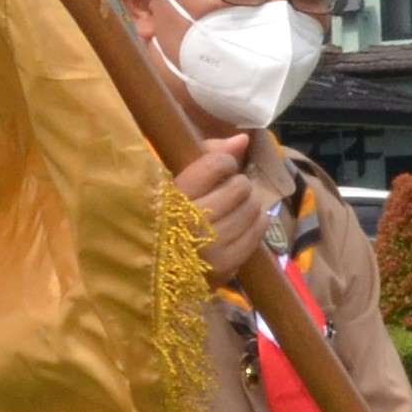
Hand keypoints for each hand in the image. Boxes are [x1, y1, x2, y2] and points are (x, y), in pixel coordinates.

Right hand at [174, 136, 269, 284]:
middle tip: (228, 190)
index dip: (225, 163)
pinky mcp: (226, 266)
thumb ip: (207, 156)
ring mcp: (211, 247)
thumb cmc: (164, 218)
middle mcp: (192, 222)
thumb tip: (243, 140)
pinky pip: (257, 233)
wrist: (155, 271)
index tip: (221, 168)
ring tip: (236, 206)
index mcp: (172, 198)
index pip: (216, 165)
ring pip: (251, 208)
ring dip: (248, 203)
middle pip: (239, 187)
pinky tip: (244, 221)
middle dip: (238, 184)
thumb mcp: (174, 182)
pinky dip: (256, 222)